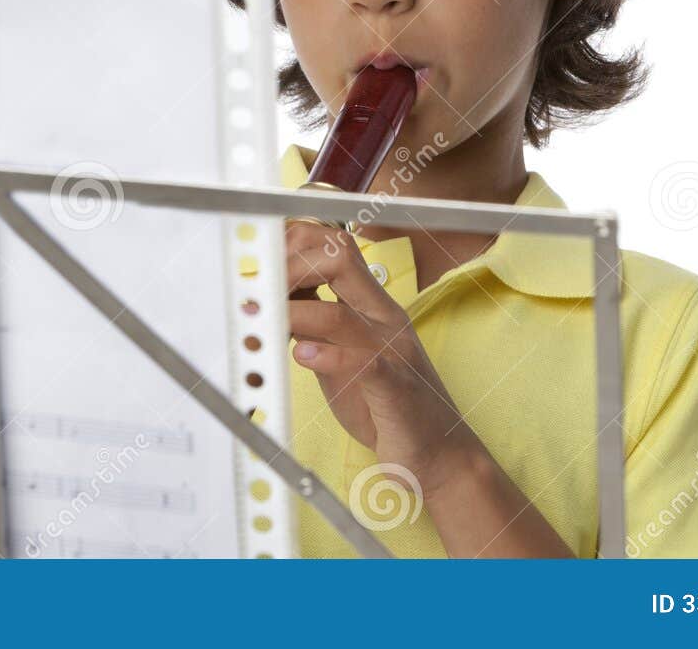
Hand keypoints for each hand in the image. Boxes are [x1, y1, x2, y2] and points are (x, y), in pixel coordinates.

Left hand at [284, 218, 483, 495]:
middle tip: (256, 290)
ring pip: (340, 314)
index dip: (295, 246)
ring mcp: (392, 352)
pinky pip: (365, 364)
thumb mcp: (343, 354)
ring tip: (264, 322)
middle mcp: (384, 319)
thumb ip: (314, 326)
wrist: (441, 451)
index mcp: (372, 306)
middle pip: (340, 260)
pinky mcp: (396, 391)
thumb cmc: (387, 404)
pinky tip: (301, 356)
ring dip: (293, 314)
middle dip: (290, 265)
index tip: (262, 265)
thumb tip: (270, 304)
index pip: (336, 248)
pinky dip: (328, 356)